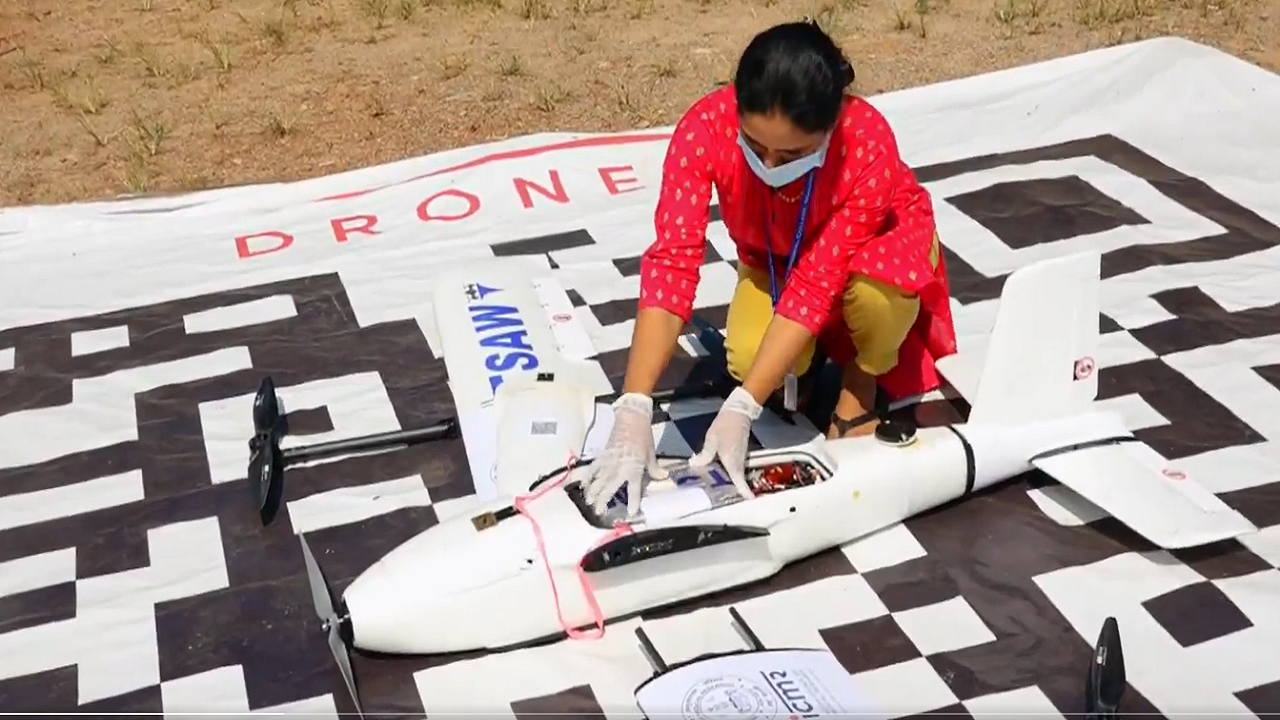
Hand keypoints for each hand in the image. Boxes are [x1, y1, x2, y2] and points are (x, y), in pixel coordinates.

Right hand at [583, 393, 666, 516]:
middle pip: (609, 489)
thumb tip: (663, 477)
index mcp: (634, 470)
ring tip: (588, 502)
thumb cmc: (643, 436)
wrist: (631, 419)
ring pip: (598, 481)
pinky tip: (583, 485)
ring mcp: (608, 463)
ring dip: (592, 492)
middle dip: (603, 502)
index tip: (631, 513)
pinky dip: (587, 477)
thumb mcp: (651, 454)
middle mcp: (620, 469)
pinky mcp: (602, 456)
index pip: (634, 491)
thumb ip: (654, 469)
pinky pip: (593, 469)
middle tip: (599, 512)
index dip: (633, 503)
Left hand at [689, 386, 762, 500]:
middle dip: (733, 490)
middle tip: (722, 500)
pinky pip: (734, 467)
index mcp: (732, 461)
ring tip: (716, 489)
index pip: (739, 480)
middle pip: (737, 480)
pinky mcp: (739, 453)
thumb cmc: (725, 426)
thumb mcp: (712, 440)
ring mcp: (740, 458)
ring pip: (735, 474)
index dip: (743, 491)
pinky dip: (728, 473)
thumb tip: (695, 465)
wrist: (738, 412)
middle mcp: (738, 462)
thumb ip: (705, 455)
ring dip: (729, 482)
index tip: (748, 501)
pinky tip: (716, 473)